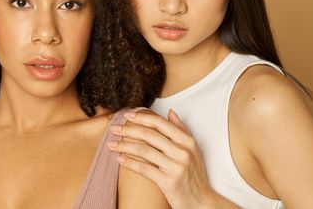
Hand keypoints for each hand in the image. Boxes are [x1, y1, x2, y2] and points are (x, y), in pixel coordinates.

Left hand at [108, 109, 237, 208]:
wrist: (201, 202)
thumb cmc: (194, 175)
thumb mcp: (192, 150)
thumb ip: (181, 130)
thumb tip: (170, 112)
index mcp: (187, 141)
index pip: (160, 123)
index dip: (141, 118)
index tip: (127, 115)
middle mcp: (182, 152)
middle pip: (149, 135)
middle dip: (128, 130)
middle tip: (114, 128)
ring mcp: (176, 167)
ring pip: (144, 151)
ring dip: (124, 146)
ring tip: (111, 144)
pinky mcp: (169, 182)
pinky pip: (144, 169)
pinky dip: (130, 163)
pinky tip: (119, 159)